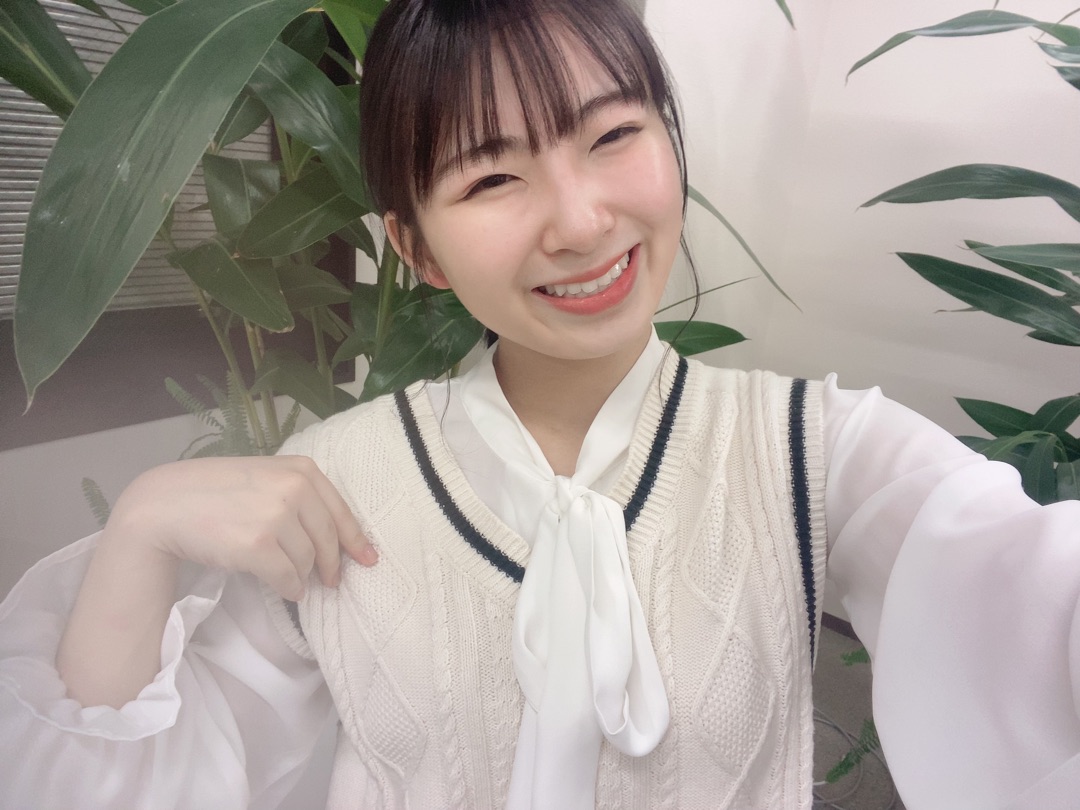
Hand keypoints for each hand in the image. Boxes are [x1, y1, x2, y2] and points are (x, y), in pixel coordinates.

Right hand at [103, 455, 376, 599]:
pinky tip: (286, 590)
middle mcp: (293, 488)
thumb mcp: (265, 477)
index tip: (369, 559)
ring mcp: (276, 517)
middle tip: (331, 581)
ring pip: (308, 561)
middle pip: (328, 540)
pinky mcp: (257, 546)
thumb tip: (338, 539)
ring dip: (303, 577)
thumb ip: (300, 496)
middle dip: (332, 565)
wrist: (165, 505)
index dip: (357, 540)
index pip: (341, 511)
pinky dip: (290, 588)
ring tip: (292, 579)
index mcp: (301, 469)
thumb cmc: (216, 491)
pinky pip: (288, 578)